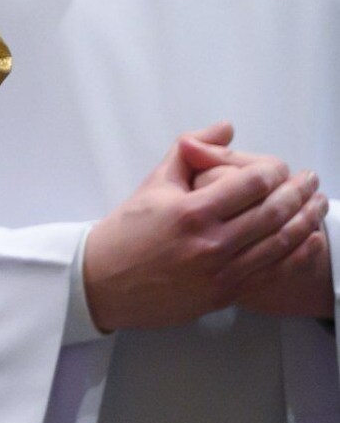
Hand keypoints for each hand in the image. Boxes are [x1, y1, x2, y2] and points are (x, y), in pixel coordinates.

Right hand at [83, 122, 325, 330]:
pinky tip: (311, 239)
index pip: (253, 183)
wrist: (106, 282)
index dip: (275, 170)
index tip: (280, 166)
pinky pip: (274, 271)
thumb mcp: (154, 184)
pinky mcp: (227, 293)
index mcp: (192, 211)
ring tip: (318, 203)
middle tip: (311, 180)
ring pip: (281, 242)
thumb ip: (191, 151)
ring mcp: (222, 272)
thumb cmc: (127, 232)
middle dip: (300, 192)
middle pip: (274, 212)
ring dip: (307, 220)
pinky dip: (299, 254)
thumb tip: (224, 129)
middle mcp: (211, 242)